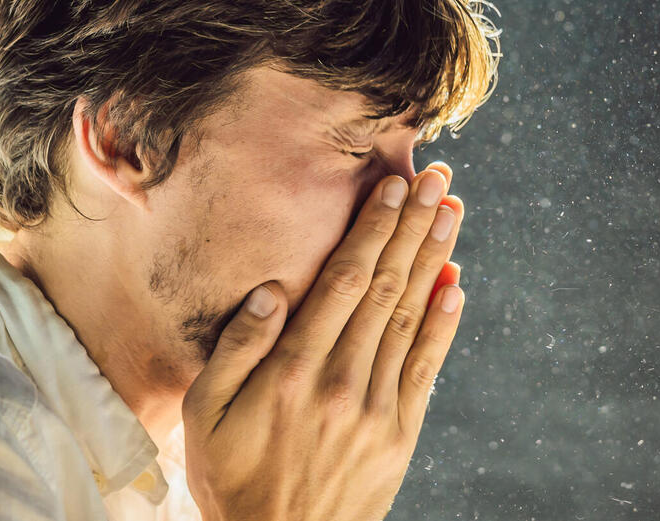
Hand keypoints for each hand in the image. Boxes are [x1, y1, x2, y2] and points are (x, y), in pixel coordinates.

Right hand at [182, 163, 465, 520]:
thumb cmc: (231, 479)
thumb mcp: (203, 415)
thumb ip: (236, 349)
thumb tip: (271, 290)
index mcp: (292, 370)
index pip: (343, 281)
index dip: (371, 229)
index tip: (391, 186)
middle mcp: (341, 381)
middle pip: (385, 287)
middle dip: (412, 227)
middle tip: (436, 179)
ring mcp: (376, 408)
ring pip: (410, 317)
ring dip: (434, 259)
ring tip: (451, 212)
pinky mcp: (399, 434)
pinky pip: (426, 367)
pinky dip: (443, 323)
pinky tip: (456, 284)